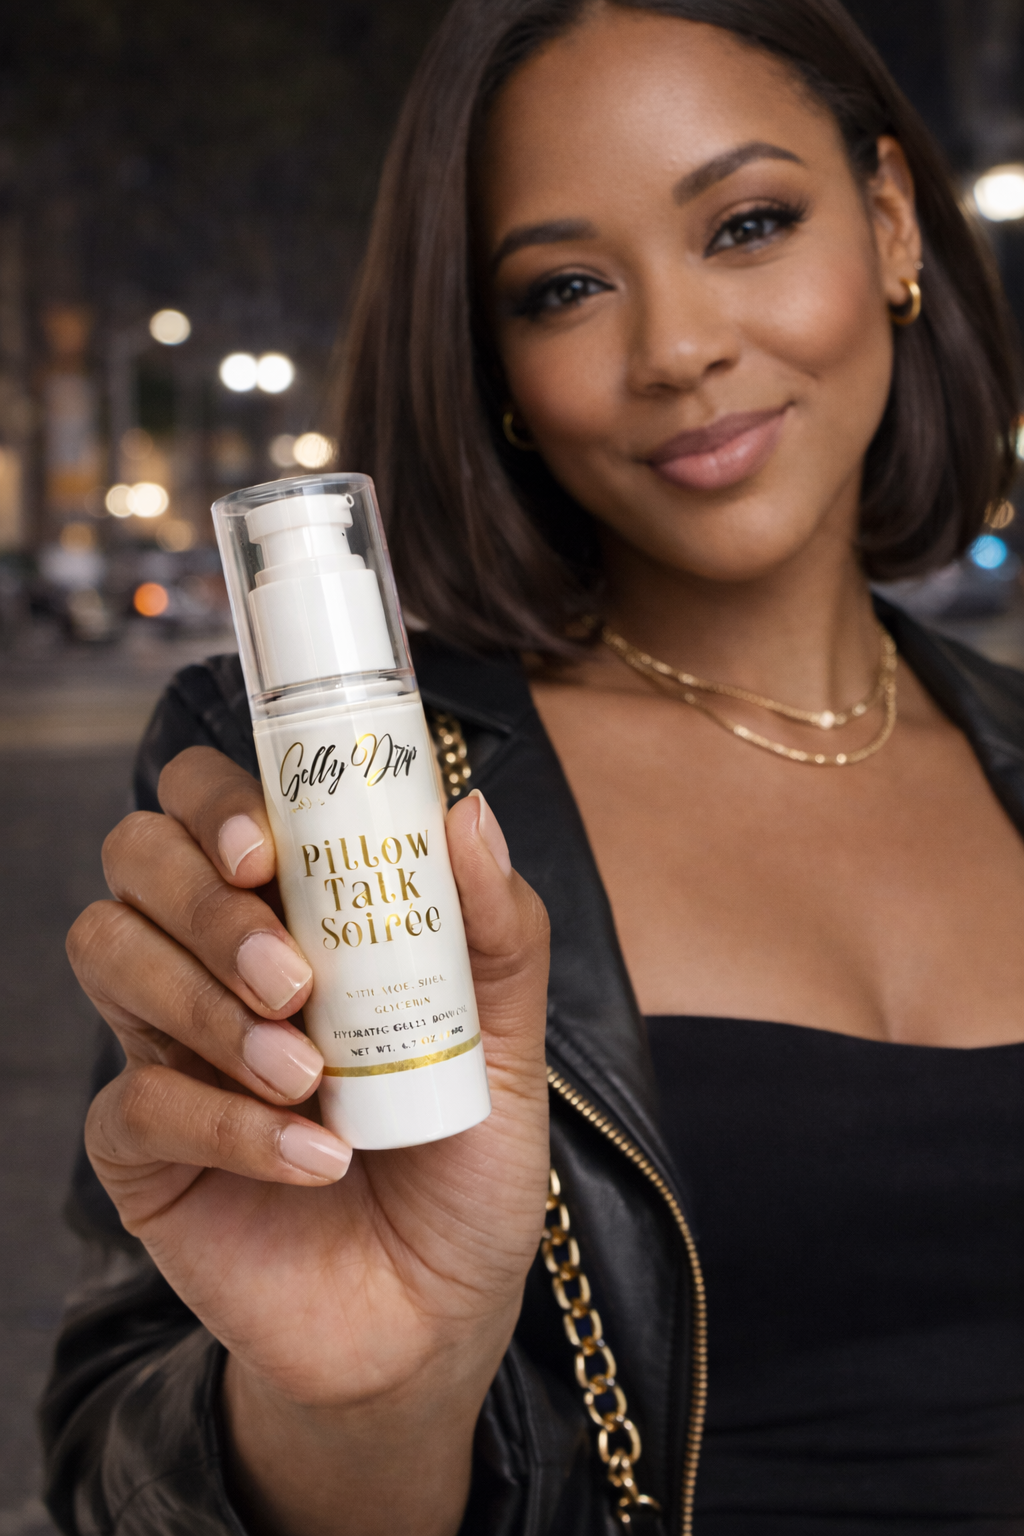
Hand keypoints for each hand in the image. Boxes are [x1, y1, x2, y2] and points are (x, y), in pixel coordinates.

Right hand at [67, 746, 550, 1534]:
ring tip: (306, 1074)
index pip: (212, 802)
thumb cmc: (463, 1154)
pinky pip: (135, 1099)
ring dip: (205, 1004)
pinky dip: (227, 1124)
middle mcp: (212, 958)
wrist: (435, 1311)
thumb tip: (469, 810)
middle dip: (206, 904)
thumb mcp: (508, 1043)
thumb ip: (497, 929)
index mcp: (291, 908)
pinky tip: (312, 1158)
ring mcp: (165, 1045)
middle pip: (138, 857)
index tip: (268, 849)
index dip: (218, 801)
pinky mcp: (140, 1148)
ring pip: (109, 950)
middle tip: (291, 976)